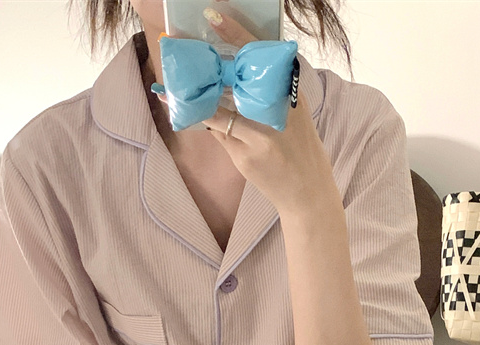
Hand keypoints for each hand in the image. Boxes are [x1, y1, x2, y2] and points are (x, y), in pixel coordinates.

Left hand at [159, 9, 338, 216]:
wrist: (308, 193)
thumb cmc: (299, 149)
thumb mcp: (294, 113)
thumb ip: (269, 94)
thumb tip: (232, 76)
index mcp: (289, 92)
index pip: (261, 55)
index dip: (236, 34)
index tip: (212, 17)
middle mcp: (276, 109)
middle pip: (233, 78)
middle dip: (205, 66)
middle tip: (180, 52)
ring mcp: (260, 134)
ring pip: (218, 107)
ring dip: (194, 96)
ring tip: (172, 85)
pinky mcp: (246, 155)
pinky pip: (217, 132)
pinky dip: (203, 120)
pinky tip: (184, 111)